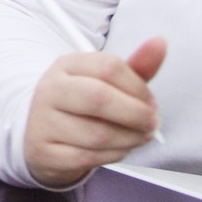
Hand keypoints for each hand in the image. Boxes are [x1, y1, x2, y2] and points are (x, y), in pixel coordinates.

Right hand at [23, 37, 165, 187]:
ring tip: (138, 137)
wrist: (41, 135)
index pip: (109, 67)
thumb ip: (135, 68)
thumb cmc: (81, 106)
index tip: (150, 102)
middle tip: (151, 124)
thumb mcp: (104, 83)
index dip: (139, 87)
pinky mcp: (46, 151)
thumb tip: (160, 43)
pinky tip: (118, 149)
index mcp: (66, 65)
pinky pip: (90, 157)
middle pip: (100, 97)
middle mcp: (50, 89)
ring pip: (98, 133)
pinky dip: (114, 155)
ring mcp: (44, 121)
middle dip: (136, 114)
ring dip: (130, 139)